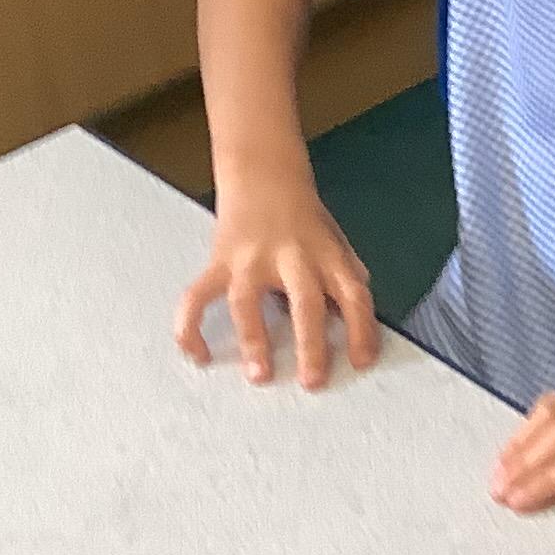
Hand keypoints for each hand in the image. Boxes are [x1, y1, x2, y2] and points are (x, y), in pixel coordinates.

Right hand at [174, 174, 377, 390]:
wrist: (263, 173)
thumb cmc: (305, 217)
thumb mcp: (336, 241)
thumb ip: (345, 277)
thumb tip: (354, 322)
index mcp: (327, 255)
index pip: (353, 293)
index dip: (362, 328)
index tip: (362, 362)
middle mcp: (291, 257)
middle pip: (305, 301)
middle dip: (310, 343)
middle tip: (313, 382)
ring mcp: (250, 259)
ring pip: (247, 301)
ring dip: (254, 339)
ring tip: (259, 375)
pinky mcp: (218, 261)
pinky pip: (197, 297)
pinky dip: (191, 327)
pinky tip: (199, 356)